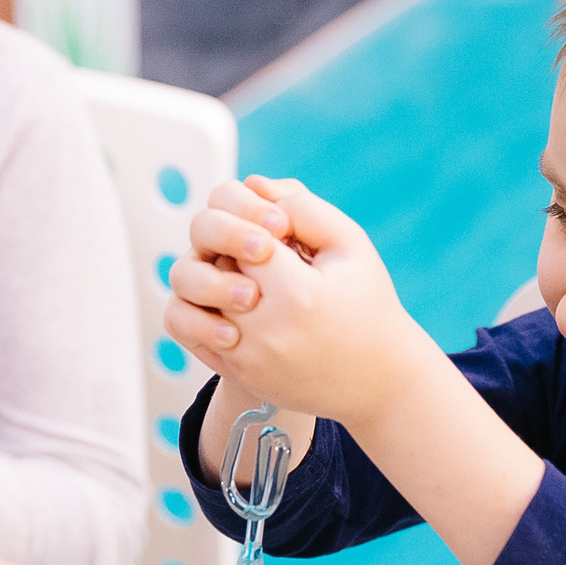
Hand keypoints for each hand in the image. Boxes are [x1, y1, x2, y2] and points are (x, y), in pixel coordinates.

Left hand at [163, 176, 443, 428]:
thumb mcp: (352, 246)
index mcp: (297, 295)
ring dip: (214, 274)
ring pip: (192, 294)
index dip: (258, 220)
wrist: (377, 381)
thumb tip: (252, 184)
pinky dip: (203, 302)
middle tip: (267, 254)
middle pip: (213, 260)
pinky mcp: (235, 372)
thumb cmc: (368, 306)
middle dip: (235, 245)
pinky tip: (236, 298)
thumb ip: (305, 207)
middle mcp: (264, 331)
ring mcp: (245, 357)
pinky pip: (188, 327)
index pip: (244, 231)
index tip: (283, 231)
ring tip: (250, 278)